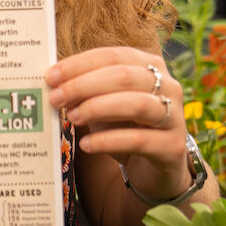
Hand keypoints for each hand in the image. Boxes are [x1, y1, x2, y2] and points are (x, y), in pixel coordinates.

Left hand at [46, 46, 192, 201]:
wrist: (154, 170)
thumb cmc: (125, 129)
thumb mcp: (102, 105)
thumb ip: (84, 92)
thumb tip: (54, 84)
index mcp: (151, 66)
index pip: (113, 55)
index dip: (80, 64)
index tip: (51, 76)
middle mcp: (169, 86)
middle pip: (124, 76)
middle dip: (84, 85)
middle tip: (56, 97)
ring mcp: (175, 117)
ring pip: (136, 104)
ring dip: (98, 108)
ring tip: (71, 117)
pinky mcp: (173, 148)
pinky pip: (139, 140)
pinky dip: (108, 140)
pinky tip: (87, 145)